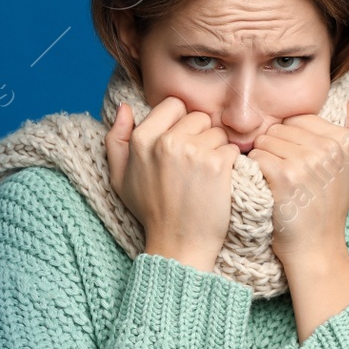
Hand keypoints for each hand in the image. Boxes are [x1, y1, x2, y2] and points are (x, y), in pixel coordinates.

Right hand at [106, 97, 241, 269]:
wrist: (178, 243)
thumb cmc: (150, 210)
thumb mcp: (119, 177)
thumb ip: (116, 139)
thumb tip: (124, 107)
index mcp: (142, 139)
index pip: (174, 104)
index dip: (180, 122)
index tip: (180, 144)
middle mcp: (166, 142)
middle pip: (199, 117)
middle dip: (200, 136)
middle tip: (193, 165)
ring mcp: (193, 152)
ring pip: (218, 133)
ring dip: (216, 150)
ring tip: (204, 176)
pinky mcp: (217, 165)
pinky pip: (232, 149)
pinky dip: (229, 164)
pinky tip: (217, 182)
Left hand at [247, 97, 348, 268]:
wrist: (315, 246)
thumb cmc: (330, 209)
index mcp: (344, 141)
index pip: (298, 119)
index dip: (289, 140)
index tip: (294, 162)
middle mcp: (328, 148)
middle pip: (279, 128)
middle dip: (274, 148)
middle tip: (282, 174)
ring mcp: (306, 161)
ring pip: (264, 141)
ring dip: (262, 159)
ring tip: (274, 181)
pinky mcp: (284, 176)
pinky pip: (256, 157)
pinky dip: (254, 171)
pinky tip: (265, 186)